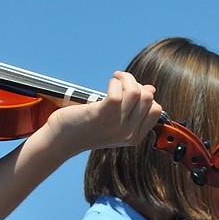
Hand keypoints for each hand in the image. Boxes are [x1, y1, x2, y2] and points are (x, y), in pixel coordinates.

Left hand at [45, 72, 160, 156]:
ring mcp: (115, 126)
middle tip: (121, 81)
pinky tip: (110, 82)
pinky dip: (115, 82)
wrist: (62, 140)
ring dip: (126, 79)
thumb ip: (133, 109)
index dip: (146, 95)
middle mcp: (127, 133)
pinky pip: (117, 92)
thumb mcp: (115, 121)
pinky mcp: (100, 115)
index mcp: (134, 137)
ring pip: (135, 92)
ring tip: (115, 79)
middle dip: (136, 83)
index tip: (131, 90)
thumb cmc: (87, 128)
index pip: (156, 110)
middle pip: (147, 98)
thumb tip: (150, 89)